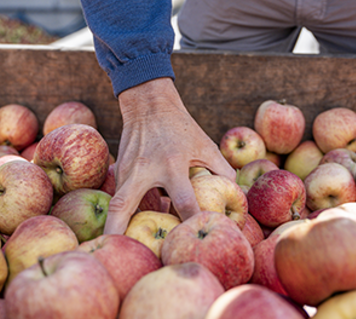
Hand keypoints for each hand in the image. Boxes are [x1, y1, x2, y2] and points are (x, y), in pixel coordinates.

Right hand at [103, 77, 235, 234]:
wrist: (148, 104)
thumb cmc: (181, 127)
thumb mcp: (205, 145)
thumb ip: (221, 170)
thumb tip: (238, 195)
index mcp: (172, 164)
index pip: (183, 200)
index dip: (190, 221)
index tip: (195, 238)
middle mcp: (145, 169)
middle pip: (123, 206)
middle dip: (118, 230)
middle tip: (116, 252)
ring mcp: (127, 171)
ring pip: (116, 203)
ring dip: (117, 226)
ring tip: (118, 249)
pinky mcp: (118, 171)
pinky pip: (121, 197)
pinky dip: (124, 212)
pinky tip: (128, 227)